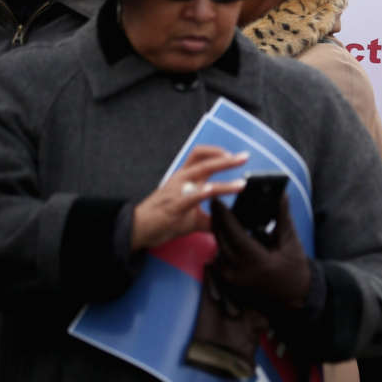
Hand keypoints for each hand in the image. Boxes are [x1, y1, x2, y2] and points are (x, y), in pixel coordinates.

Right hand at [131, 146, 247, 250]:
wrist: (138, 229)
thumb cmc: (163, 218)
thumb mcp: (192, 216)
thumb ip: (212, 217)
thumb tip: (231, 223)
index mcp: (185, 177)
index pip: (200, 156)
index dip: (217, 152)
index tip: (235, 156)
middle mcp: (181, 179)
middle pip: (204, 161)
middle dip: (227, 159)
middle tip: (244, 158)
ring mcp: (177, 191)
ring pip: (200, 177)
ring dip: (222, 181)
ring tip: (240, 184)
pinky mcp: (173, 206)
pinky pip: (188, 197)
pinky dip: (201, 192)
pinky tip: (211, 191)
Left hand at [209, 194, 310, 316]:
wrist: (294, 298)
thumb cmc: (295, 269)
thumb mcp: (291, 242)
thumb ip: (283, 218)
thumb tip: (282, 196)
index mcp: (257, 262)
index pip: (235, 235)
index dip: (225, 216)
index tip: (218, 201)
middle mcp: (241, 273)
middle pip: (221, 241)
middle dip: (216, 221)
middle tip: (214, 204)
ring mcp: (234, 280)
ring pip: (218, 250)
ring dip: (218, 233)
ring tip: (218, 216)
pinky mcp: (231, 284)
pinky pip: (220, 261)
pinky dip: (222, 246)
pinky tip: (224, 234)